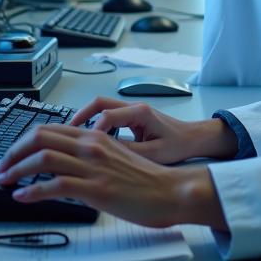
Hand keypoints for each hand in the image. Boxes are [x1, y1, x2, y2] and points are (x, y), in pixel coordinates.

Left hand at [0, 124, 227, 229]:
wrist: (171, 191)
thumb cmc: (147, 180)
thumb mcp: (115, 158)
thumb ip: (91, 157)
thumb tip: (66, 167)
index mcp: (95, 136)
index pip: (49, 129)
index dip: (24, 141)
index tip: (12, 154)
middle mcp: (91, 145)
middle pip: (40, 137)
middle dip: (13, 152)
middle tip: (2, 167)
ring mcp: (92, 166)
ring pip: (43, 158)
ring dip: (16, 169)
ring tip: (5, 181)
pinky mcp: (95, 189)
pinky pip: (55, 186)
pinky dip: (32, 191)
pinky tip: (22, 197)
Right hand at [72, 97, 238, 163]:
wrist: (193, 138)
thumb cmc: (178, 144)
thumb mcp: (154, 154)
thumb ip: (129, 153)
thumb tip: (105, 156)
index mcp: (140, 113)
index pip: (108, 115)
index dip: (94, 131)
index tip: (85, 147)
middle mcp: (134, 107)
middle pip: (99, 103)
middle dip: (80, 116)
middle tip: (67, 132)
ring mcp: (132, 111)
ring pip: (102, 108)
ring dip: (86, 119)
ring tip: (72, 137)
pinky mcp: (131, 118)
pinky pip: (108, 116)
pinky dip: (95, 125)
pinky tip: (88, 140)